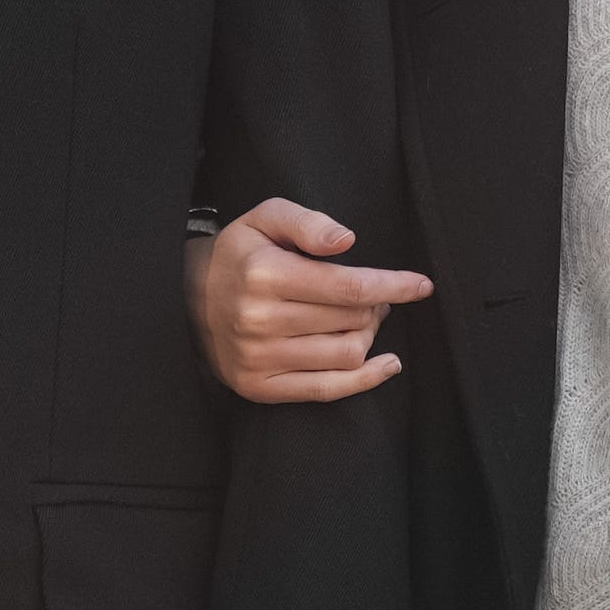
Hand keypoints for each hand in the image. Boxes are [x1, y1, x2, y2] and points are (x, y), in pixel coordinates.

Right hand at [187, 199, 432, 404]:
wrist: (188, 300)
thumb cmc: (240, 255)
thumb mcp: (265, 219)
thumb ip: (307, 222)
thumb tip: (347, 240)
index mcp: (265, 276)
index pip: (348, 287)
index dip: (392, 286)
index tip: (422, 285)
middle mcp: (260, 321)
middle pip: (352, 321)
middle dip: (375, 307)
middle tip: (371, 298)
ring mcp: (259, 359)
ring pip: (346, 355)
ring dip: (367, 336)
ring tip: (360, 321)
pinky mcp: (260, 387)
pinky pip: (327, 390)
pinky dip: (365, 379)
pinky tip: (387, 364)